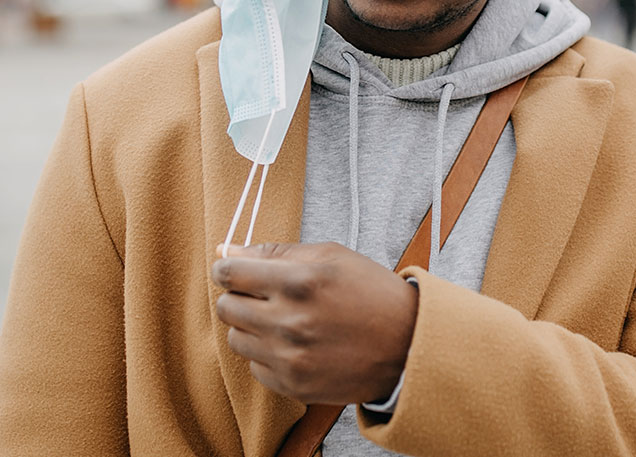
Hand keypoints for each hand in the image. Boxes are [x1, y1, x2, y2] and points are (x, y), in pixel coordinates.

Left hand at [211, 242, 418, 404]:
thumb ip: (275, 252)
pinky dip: (267, 355)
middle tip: (263, 296)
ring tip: (283, 321)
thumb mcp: (331, 256)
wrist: (409, 345)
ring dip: (251, 327)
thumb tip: (227, 251)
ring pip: (235, 339)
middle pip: (225, 307)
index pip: (229, 273)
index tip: (233, 271)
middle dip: (239, 297)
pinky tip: (294, 345)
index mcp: (298, 281)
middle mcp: (289, 321)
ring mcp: (290, 357)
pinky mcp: (293, 385)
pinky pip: (254, 367)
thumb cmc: (372, 294)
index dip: (226, 269)